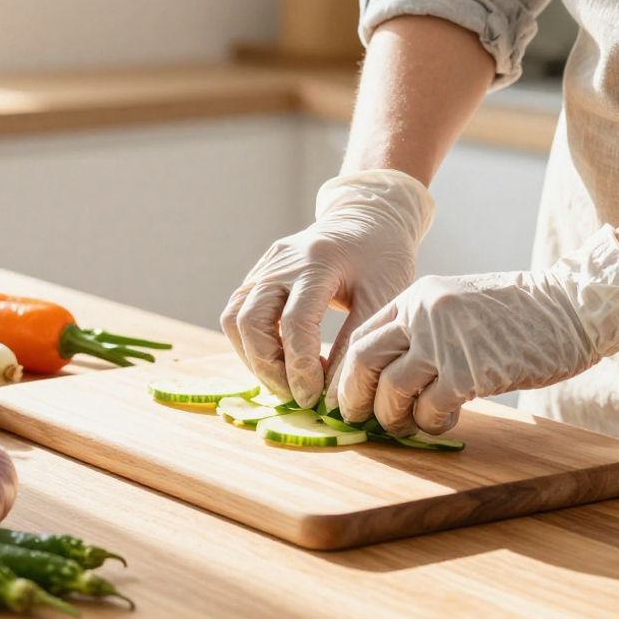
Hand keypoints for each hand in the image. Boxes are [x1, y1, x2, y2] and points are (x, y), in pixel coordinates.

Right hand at [220, 170, 433, 407]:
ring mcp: (263, 267)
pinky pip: (238, 313)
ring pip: (235, 319)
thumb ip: (353, 345)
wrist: (367, 220)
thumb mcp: (383, 298)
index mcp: (317, 262)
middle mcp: (281, 262)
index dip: (300, 367)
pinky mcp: (257, 274)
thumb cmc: (383, 259)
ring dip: (253, 358)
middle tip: (295, 395)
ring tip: (284, 382)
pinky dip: (251, 344)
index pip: (295, 323)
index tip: (313, 398)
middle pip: (251, 321)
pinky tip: (278, 361)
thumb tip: (329, 397)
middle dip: (268, 367)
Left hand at [329, 227, 618, 434]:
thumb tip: (388, 374)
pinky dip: (430, 423)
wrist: (574, 306)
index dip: (348, 372)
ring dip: (393, 417)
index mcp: (418, 297)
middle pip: (364, 361)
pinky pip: (430, 408)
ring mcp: (445, 342)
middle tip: (359, 419)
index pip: (363, 336)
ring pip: (392, 389)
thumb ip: (423, 331)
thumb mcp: (459, 307)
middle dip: (354, 396)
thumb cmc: (519, 314)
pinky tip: (444, 421)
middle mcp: (424, 314)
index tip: (347, 397)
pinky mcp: (470, 371)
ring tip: (405, 426)